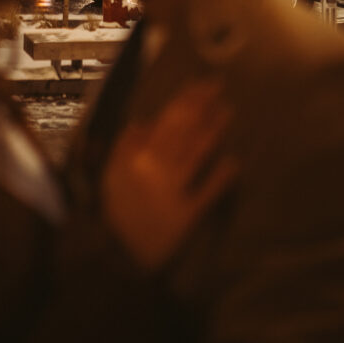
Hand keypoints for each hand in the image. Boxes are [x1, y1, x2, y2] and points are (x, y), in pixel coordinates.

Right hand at [102, 80, 237, 269]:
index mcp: (134, 158)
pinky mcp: (186, 217)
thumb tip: (141, 121)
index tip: (197, 84)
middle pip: (180, 130)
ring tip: (226, 111)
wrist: (118, 258)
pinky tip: (234, 161)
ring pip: (194, 153)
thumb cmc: (115, 215)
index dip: (182, 101)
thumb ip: (123, 147)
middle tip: (217, 86)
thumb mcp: (109, 177)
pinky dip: (220, 177)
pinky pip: (206, 193)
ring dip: (212, 130)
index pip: (162, 121)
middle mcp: (154, 169)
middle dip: (200, 106)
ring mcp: (171, 192)